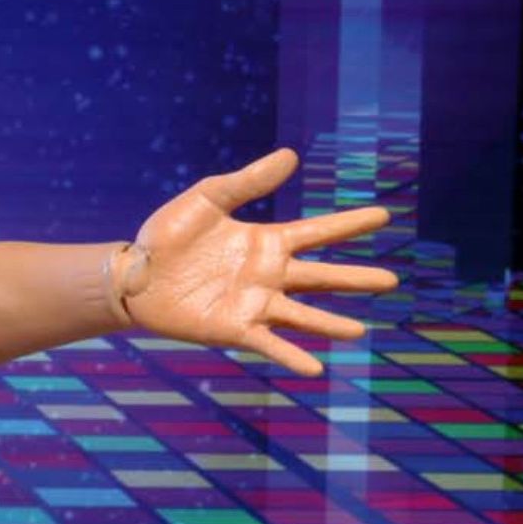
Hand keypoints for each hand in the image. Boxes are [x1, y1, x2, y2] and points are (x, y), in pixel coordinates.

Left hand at [122, 148, 396, 375]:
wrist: (132, 274)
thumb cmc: (167, 235)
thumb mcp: (207, 199)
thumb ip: (247, 181)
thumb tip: (290, 155)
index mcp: (264, 241)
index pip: (316, 232)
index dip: (348, 224)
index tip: (383, 215)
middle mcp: (268, 275)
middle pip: (321, 277)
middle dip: (355, 279)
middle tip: (391, 280)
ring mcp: (254, 303)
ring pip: (304, 315)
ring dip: (331, 324)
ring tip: (360, 332)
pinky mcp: (235, 328)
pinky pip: (270, 344)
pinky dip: (293, 356)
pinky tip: (315, 368)